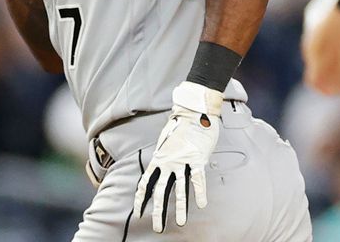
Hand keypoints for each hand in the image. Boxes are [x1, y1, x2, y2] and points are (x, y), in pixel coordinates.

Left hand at [135, 81, 222, 232]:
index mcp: (158, 158)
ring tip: (182, 223)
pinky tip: (201, 205)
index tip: (138, 212)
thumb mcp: (166, 140)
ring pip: (180, 189)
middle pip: (160, 192)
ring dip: (180, 208)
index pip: (145, 183)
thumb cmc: (182, 124)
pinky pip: (197, 179)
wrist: (194, 111)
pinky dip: (199, 192)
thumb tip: (160, 163)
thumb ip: (163, 153)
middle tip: (157, 227)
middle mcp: (168, 162)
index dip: (141, 199)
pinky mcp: (197, 158)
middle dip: (158, 212)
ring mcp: (182, 161)